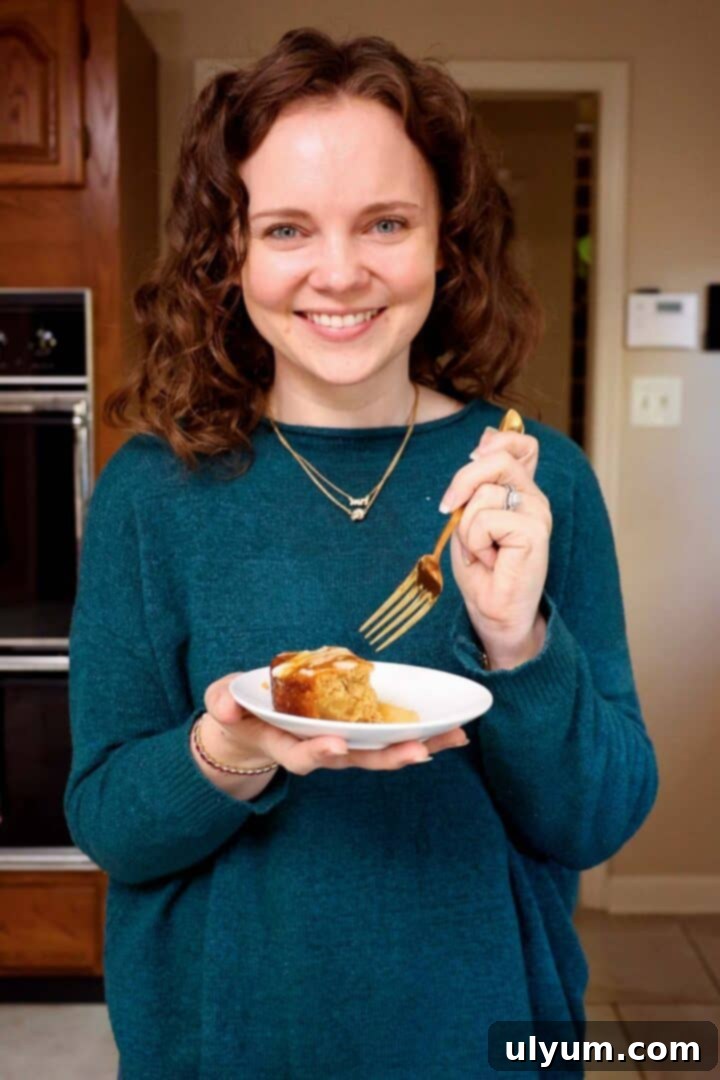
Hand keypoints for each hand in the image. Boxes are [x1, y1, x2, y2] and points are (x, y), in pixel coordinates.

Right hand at [202, 674, 469, 774]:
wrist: (251, 724)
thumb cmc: (239, 710)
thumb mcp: (223, 703)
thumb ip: (222, 702)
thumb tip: (224, 707)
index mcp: (287, 744)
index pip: (305, 754)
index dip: (320, 752)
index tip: (337, 745)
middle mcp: (321, 749)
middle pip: (358, 759)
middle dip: (388, 756)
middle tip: (419, 751)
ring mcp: (344, 743)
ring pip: (382, 751)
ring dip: (418, 746)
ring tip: (452, 739)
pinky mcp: (359, 732)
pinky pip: (392, 737)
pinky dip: (422, 735)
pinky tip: (452, 731)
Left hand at [439, 426, 551, 667]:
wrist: (493, 612)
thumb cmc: (482, 570)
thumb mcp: (470, 517)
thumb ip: (477, 483)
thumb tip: (482, 443)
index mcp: (522, 491)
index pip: (522, 445)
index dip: (499, 440)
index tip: (475, 457)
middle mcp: (535, 497)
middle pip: (497, 458)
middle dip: (462, 482)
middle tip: (450, 511)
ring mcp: (538, 512)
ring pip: (484, 493)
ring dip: (467, 527)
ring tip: (481, 550)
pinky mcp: (535, 530)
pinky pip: (486, 519)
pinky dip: (476, 542)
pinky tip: (490, 560)